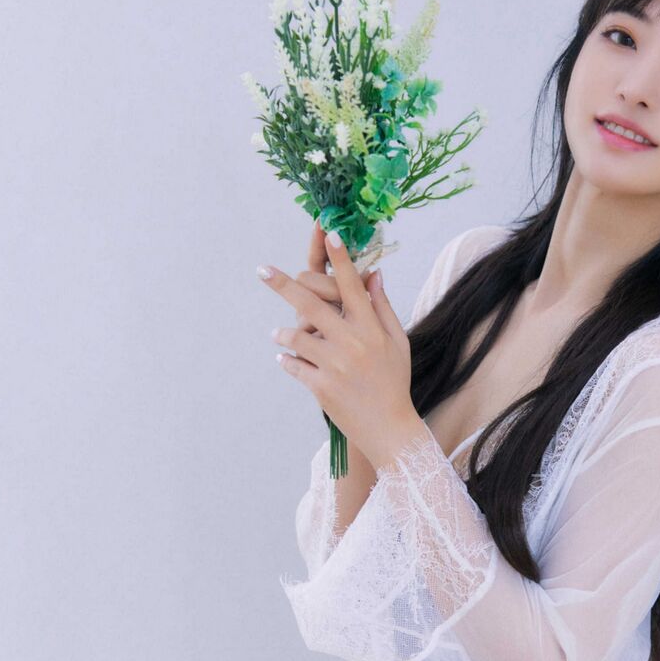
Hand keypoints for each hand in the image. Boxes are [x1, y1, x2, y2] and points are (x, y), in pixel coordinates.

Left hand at [260, 224, 416, 460]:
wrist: (390, 429)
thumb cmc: (395, 382)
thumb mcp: (398, 342)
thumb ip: (383, 308)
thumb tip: (374, 273)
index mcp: (371, 328)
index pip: (352, 284)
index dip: (340, 257)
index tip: (329, 231)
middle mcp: (351, 342)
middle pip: (310, 303)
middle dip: (282, 283)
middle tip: (261, 269)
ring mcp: (334, 365)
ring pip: (294, 335)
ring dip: (282, 334)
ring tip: (278, 336)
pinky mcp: (321, 386)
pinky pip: (293, 365)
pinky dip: (287, 361)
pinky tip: (286, 360)